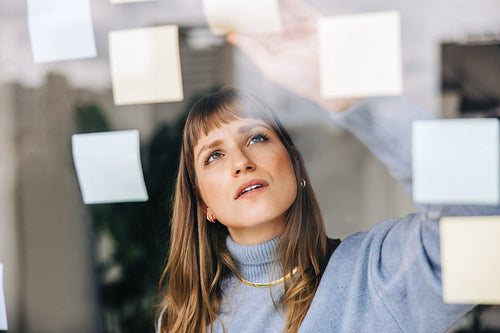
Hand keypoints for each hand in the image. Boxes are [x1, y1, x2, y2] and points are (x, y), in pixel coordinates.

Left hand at [227, 0, 359, 112]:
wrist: (333, 79)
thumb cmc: (301, 80)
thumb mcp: (270, 67)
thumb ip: (252, 49)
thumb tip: (232, 35)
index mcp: (272, 49)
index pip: (253, 31)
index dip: (241, 19)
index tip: (229, 8)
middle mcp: (284, 37)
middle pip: (264, 16)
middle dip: (253, 7)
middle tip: (237, 0)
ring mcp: (297, 27)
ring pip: (278, 8)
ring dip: (267, 3)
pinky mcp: (311, 19)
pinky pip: (295, 4)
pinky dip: (284, 0)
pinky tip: (272, 0)